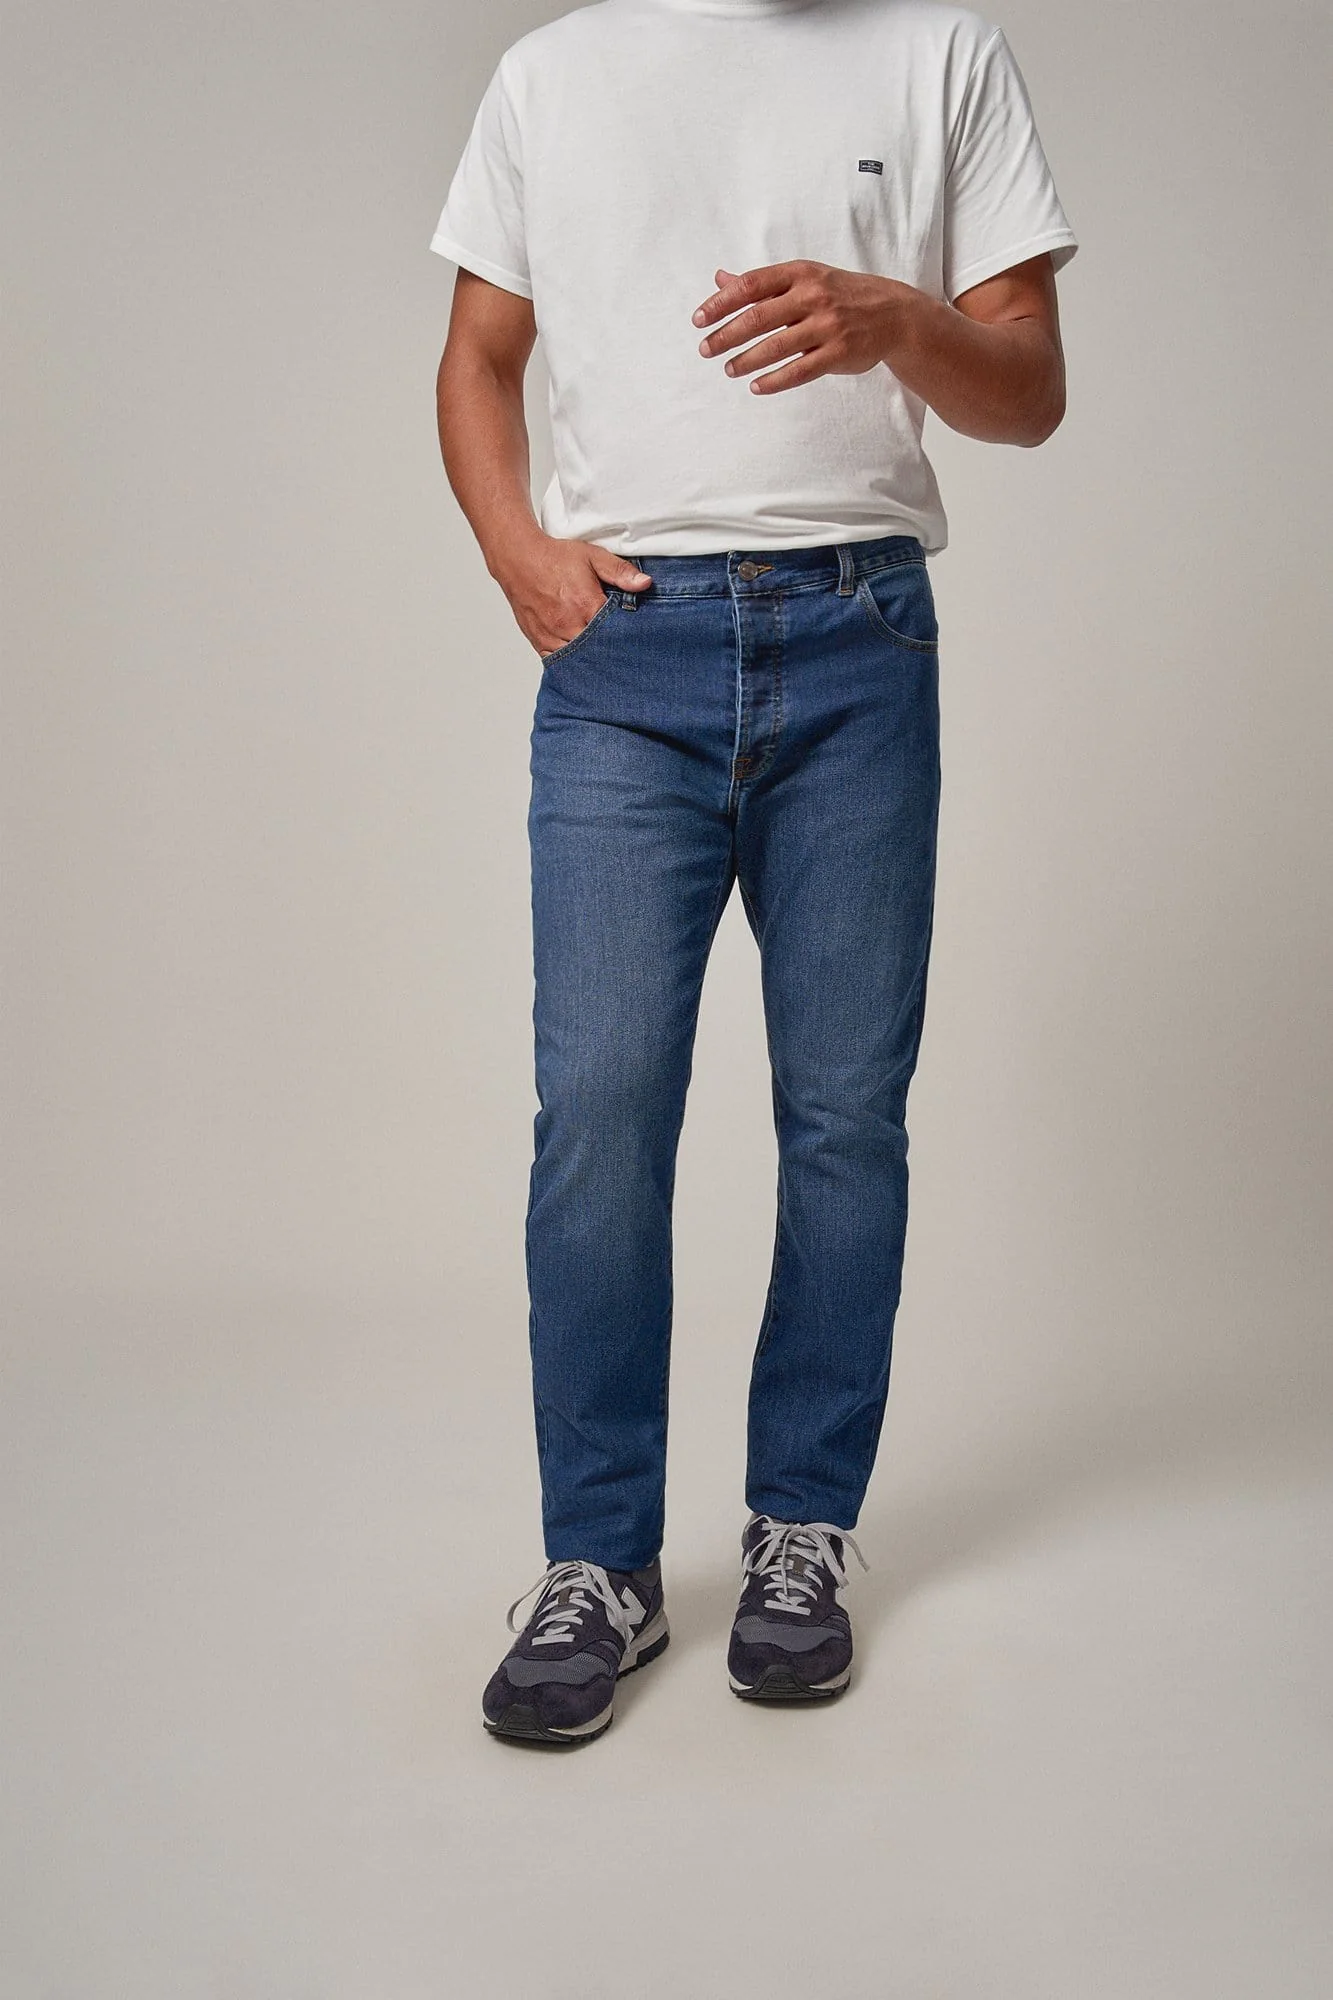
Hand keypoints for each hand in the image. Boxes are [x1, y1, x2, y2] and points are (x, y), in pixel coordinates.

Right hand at [491, 532, 651, 656]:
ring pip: (577, 661)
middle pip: (597, 652)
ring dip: (590, 661)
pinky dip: (569, 664)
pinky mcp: (539, 641)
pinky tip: (580, 661)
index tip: (634, 639)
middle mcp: (568, 625)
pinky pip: (557, 662)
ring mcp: (552, 636)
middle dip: (609, 653)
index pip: (614, 633)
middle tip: (621, 655)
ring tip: (602, 660)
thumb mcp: (592, 556)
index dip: (626, 637)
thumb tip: (645, 584)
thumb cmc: (554, 558)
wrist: (518, 559)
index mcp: (585, 606)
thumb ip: (620, 571)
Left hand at [692, 261, 915, 392]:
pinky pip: (800, 371)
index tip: (699, 319)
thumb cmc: (840, 295)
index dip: (721, 303)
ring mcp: (827, 325)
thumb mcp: (804, 279)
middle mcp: (813, 296)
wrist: (893, 314)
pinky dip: (775, 381)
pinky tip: (756, 386)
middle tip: (705, 350)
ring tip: (728, 370)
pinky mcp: (838, 353)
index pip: (751, 285)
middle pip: (758, 317)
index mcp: (800, 274)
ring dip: (746, 360)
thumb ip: (763, 284)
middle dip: (726, 336)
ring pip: (776, 346)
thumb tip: (720, 279)